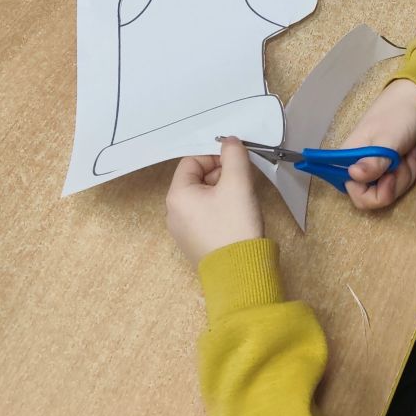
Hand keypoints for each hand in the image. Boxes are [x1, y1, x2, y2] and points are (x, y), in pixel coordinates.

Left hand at [167, 137, 263, 266]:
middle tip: (242, 181)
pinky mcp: (194, 244)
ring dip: (222, 192)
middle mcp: (173, 213)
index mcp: (177, 196)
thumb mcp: (238, 183)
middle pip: (197, 179)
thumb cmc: (235, 225)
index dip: (215, 158)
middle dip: (220, 175)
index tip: (235, 164)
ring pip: (202, 198)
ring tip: (242, 200)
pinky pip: (204, 216)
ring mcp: (182, 231)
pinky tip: (237, 217)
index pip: (192, 161)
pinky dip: (220, 210)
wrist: (241, 274)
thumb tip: (228, 141)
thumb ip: (233, 155)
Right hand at [340, 79, 415, 210]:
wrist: (414, 101)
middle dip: (396, 182)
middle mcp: (359, 167)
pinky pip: (401, 182)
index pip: (358, 195)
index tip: (390, 177)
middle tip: (401, 160)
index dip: (377, 194)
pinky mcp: (387, 166)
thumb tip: (353, 175)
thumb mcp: (387, 140)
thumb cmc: (397, 116)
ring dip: (406, 173)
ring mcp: (375, 167)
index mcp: (350, 160)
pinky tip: (410, 152)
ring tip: (407, 152)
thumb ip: (373, 161)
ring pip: (393, 190)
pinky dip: (410, 169)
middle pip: (378, 196)